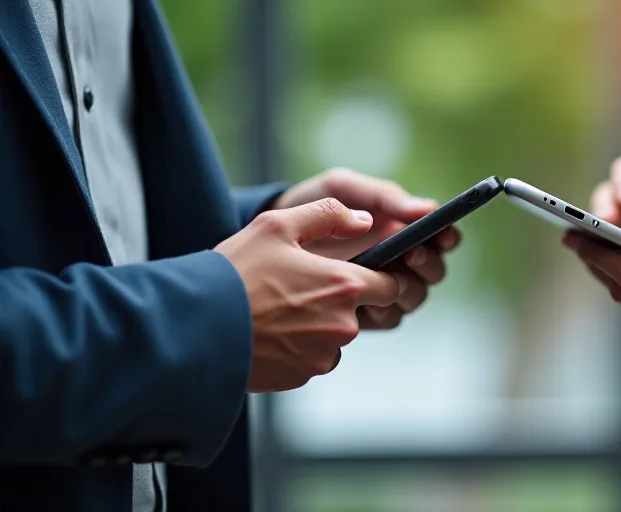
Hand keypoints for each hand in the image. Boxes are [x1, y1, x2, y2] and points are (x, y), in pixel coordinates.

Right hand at [215, 198, 401, 391]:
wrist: (192, 328)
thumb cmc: (234, 272)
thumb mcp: (277, 226)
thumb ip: (329, 215)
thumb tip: (364, 221)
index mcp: (345, 286)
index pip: (391, 286)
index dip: (378, 278)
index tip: (358, 273)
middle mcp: (342, 325)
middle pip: (359, 313)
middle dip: (338, 302)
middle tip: (298, 288)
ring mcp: (322, 356)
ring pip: (334, 338)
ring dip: (317, 326)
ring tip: (276, 310)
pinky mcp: (301, 377)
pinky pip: (311, 359)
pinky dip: (296, 347)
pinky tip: (267, 332)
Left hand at [273, 169, 459, 328]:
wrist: (268, 237)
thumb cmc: (311, 204)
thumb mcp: (343, 188)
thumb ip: (384, 197)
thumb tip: (426, 208)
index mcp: (403, 229)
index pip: (442, 237)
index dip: (448, 236)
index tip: (442, 235)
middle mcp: (401, 262)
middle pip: (434, 272)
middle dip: (428, 265)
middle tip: (411, 254)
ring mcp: (384, 289)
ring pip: (415, 297)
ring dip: (408, 289)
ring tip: (385, 277)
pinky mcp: (365, 314)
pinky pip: (388, 317)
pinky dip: (383, 309)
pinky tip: (365, 299)